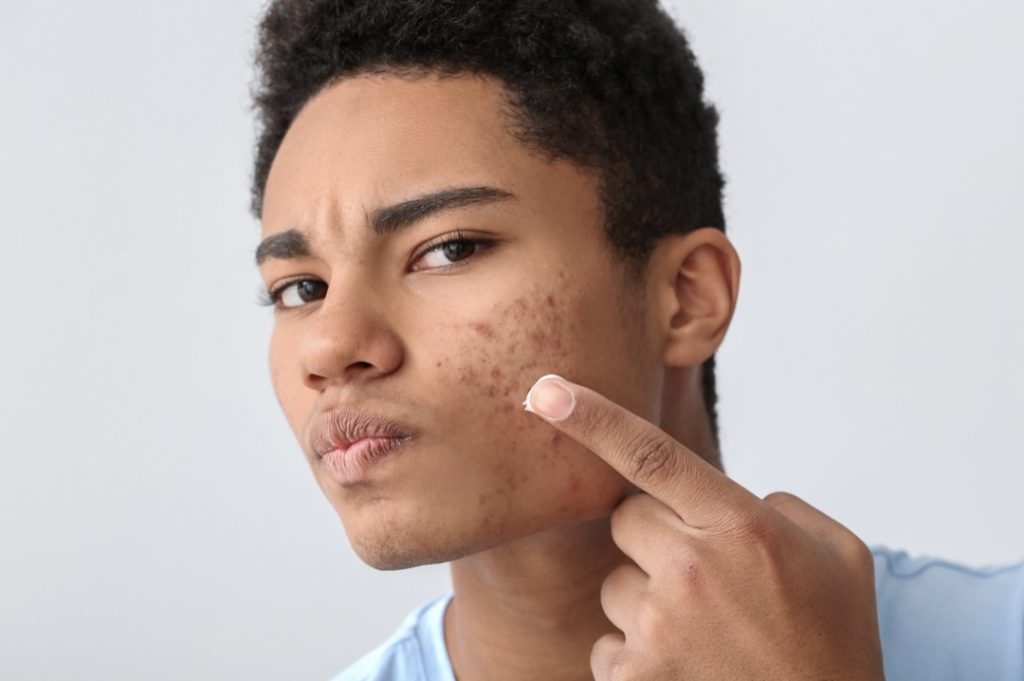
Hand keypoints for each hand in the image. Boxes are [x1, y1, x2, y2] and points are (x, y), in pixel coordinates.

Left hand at [523, 374, 884, 680]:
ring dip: (647, 601)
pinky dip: (637, 656)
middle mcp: (691, 569)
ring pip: (616, 584)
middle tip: (705, 579)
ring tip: (705, 635)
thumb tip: (737, 499)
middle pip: (626, 519)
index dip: (593, 418)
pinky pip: (608, 644)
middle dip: (655, 538)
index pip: (651, 454)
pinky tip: (687, 669)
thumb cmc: (835, 645)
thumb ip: (781, 509)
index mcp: (740, 526)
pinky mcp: (634, 677)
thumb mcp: (841, 557)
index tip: (544, 392)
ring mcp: (658, 627)